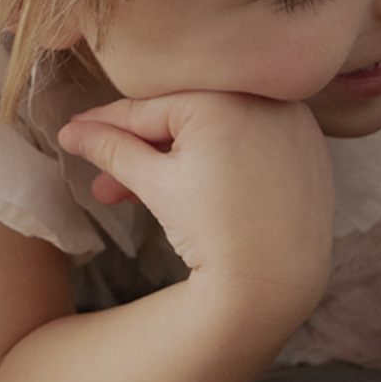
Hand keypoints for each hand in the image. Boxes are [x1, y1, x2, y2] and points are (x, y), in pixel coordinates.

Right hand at [57, 92, 334, 296]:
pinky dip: (221, 162)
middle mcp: (263, 98)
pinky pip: (251, 146)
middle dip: (137, 155)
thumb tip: (71, 133)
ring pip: (216, 134)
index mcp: (221, 98)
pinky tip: (191, 191)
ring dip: (174, 162)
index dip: (104, 125)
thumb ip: (112, 149)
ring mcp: (291, 124)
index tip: (72, 131)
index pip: (149, 109)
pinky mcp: (309, 151)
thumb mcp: (154, 184)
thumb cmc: (212, 232)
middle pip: (183, 121)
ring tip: (134, 200)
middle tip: (101, 184)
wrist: (274, 283)